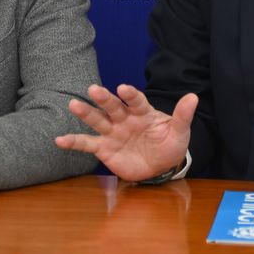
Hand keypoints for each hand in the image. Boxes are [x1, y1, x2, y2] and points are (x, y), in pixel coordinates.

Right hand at [54, 84, 195, 181]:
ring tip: (73, 104)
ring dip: (85, 113)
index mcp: (142, 112)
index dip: (130, 94)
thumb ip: (183, 115)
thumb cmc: (169, 143)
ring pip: (97, 120)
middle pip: (112, 107)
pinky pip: (86, 144)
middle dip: (104, 98)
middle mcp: (124, 118)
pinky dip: (73, 142)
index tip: (123, 89)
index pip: (136, 100)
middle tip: (94, 89)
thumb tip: (194, 96)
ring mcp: (112, 132)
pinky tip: (59, 141)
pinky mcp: (104, 148)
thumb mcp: (179, 131)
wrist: (160, 165)